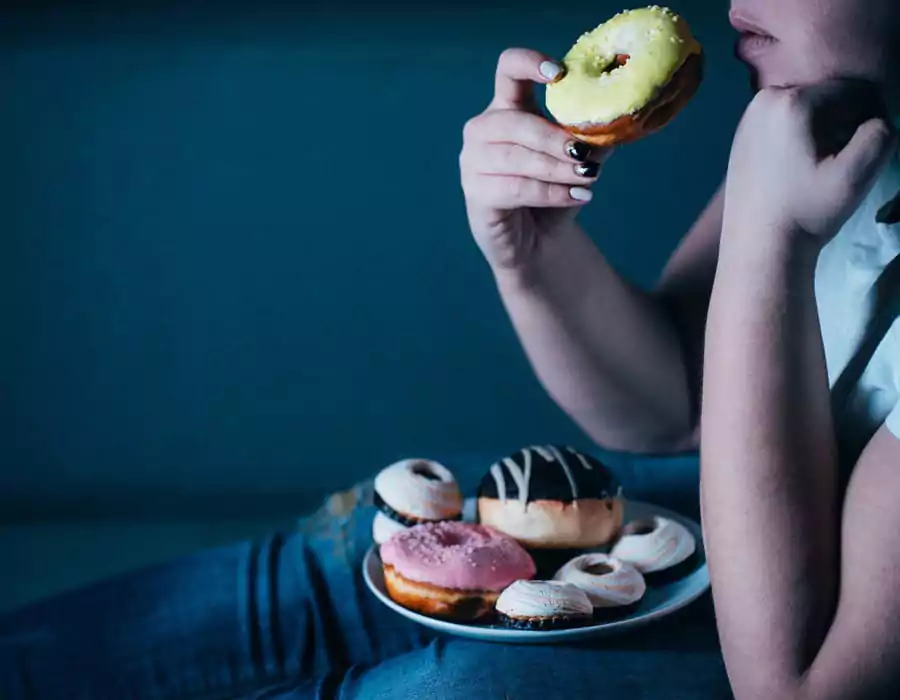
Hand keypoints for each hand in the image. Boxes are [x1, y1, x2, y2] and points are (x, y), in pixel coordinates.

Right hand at [459, 48, 609, 270]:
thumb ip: (594, 136)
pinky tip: (577, 196)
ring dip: (556, 169)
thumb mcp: (579, 158)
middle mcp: (483, 129)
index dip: (529, 62)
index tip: (559, 73)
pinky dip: (550, 193)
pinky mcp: (476, 194)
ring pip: (515, 159)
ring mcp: (473, 162)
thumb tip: (619, 118)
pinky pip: (515, 189)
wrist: (539, 241)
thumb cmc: (555, 191)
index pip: (508, 68)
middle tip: (584, 154)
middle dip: (553, 138)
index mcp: (507, 107)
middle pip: (514, 121)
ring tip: (588, 178)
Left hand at [723, 80, 895, 245]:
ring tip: (823, 166)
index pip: (854, 91)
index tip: (871, 150)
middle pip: (828, 97)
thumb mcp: (857, 175)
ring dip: (825, 130)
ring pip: (808, 110)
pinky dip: (801, 137)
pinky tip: (801, 168)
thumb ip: (880, 135)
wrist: (759, 246)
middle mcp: (764, 99)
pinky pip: (785, 123)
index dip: (873, 116)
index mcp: (791, 101)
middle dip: (846, 122)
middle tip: (845, 160)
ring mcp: (748, 117)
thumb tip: (878, 119)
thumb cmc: (807, 212)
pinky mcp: (741, 135)